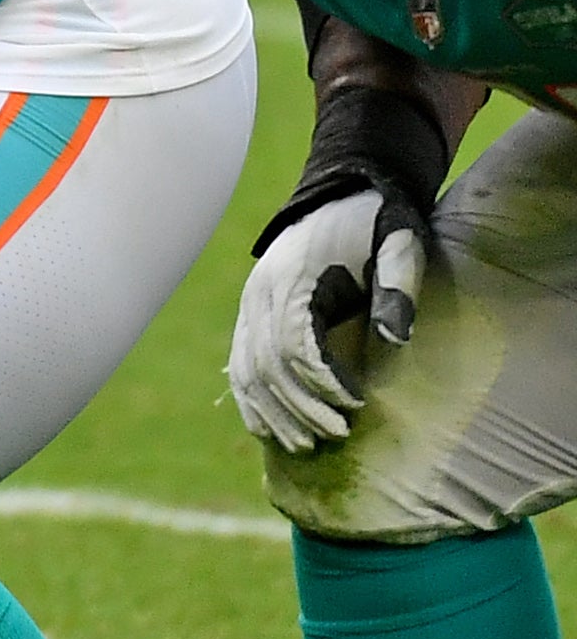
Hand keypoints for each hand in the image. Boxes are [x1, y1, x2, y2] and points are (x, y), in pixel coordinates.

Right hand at [228, 119, 438, 451]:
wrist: (345, 192)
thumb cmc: (379, 224)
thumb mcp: (399, 243)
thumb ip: (398, 287)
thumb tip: (394, 340)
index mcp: (292, 278)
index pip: (293, 344)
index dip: (322, 382)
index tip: (358, 405)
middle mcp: (260, 293)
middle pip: (265, 365)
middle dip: (299, 407)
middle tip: (338, 436)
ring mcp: (250, 304)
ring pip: (245, 370)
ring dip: (272, 412)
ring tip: (305, 445)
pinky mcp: (253, 312)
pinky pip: (239, 363)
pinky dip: (251, 400)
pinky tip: (269, 429)